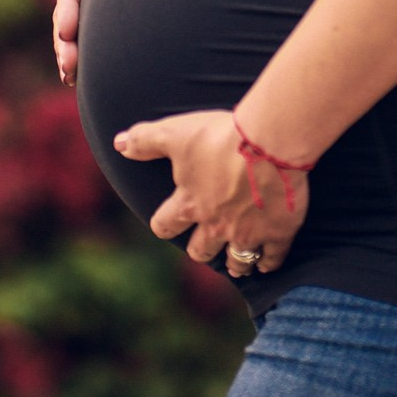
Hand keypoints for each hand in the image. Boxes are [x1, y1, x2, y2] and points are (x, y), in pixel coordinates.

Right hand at [53, 0, 155, 85]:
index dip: (69, 4)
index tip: (66, 29)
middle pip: (68, 5)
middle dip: (64, 36)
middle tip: (67, 65)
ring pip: (73, 22)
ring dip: (69, 49)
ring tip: (70, 77)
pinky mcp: (97, 0)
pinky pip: (85, 28)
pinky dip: (80, 51)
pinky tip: (78, 80)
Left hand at [112, 109, 307, 277]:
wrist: (269, 140)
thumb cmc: (220, 136)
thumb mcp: (176, 132)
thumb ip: (145, 140)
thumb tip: (118, 144)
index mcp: (189, 204)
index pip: (165, 226)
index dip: (164, 225)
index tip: (167, 224)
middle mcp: (215, 224)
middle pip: (201, 251)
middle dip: (201, 249)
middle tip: (206, 244)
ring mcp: (248, 231)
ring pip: (238, 260)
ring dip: (236, 263)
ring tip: (239, 264)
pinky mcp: (278, 231)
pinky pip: (272, 257)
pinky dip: (269, 262)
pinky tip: (267, 263)